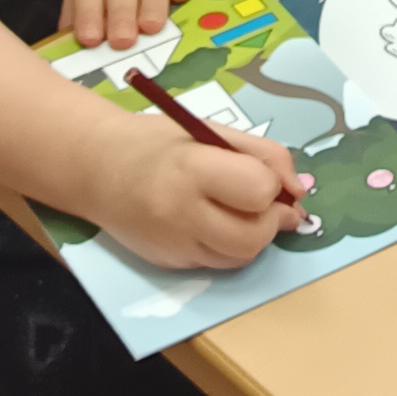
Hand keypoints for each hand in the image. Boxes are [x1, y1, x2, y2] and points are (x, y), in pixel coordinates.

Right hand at [88, 114, 307, 275]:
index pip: (258, 191)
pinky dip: (229, 247)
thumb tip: (300, 191)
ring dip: (254, 237)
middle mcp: (181, 213)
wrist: (96, 168)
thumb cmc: (160, 143)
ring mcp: (173, 245)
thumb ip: (264, 155)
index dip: (272, 185)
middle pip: (254, 237)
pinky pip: (218, 265)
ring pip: (240, 258)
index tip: (264, 176)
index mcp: (192, 168)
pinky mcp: (170, 264)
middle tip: (264, 202)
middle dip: (271, 221)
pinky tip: (214, 223)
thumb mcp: (212, 131)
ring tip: (239, 211)